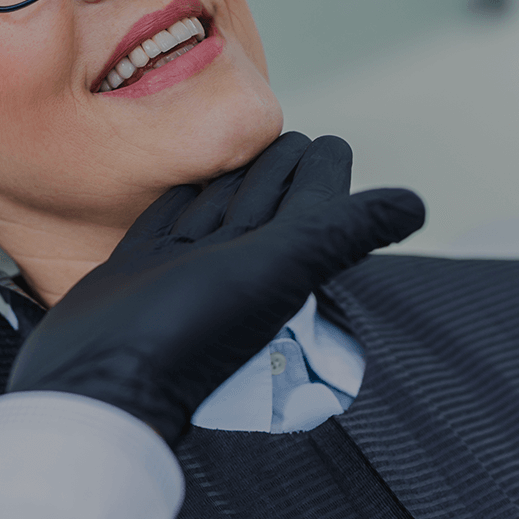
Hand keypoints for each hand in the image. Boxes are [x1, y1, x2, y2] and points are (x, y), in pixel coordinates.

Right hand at [5, 133, 423, 443]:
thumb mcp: (278, 270)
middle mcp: (232, 263)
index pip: (310, 201)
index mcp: (273, 261)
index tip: (332, 144)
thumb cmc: (190, 330)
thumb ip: (342, 234)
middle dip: (280, 167)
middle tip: (291, 137)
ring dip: (233, 178)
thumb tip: (417, 206)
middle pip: (264, 200)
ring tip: (243, 152)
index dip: (325, 171)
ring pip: (217, 206)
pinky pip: (166, 221)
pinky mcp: (136, 268)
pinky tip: (184, 184)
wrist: (100, 381)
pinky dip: (180, 199)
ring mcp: (182, 265)